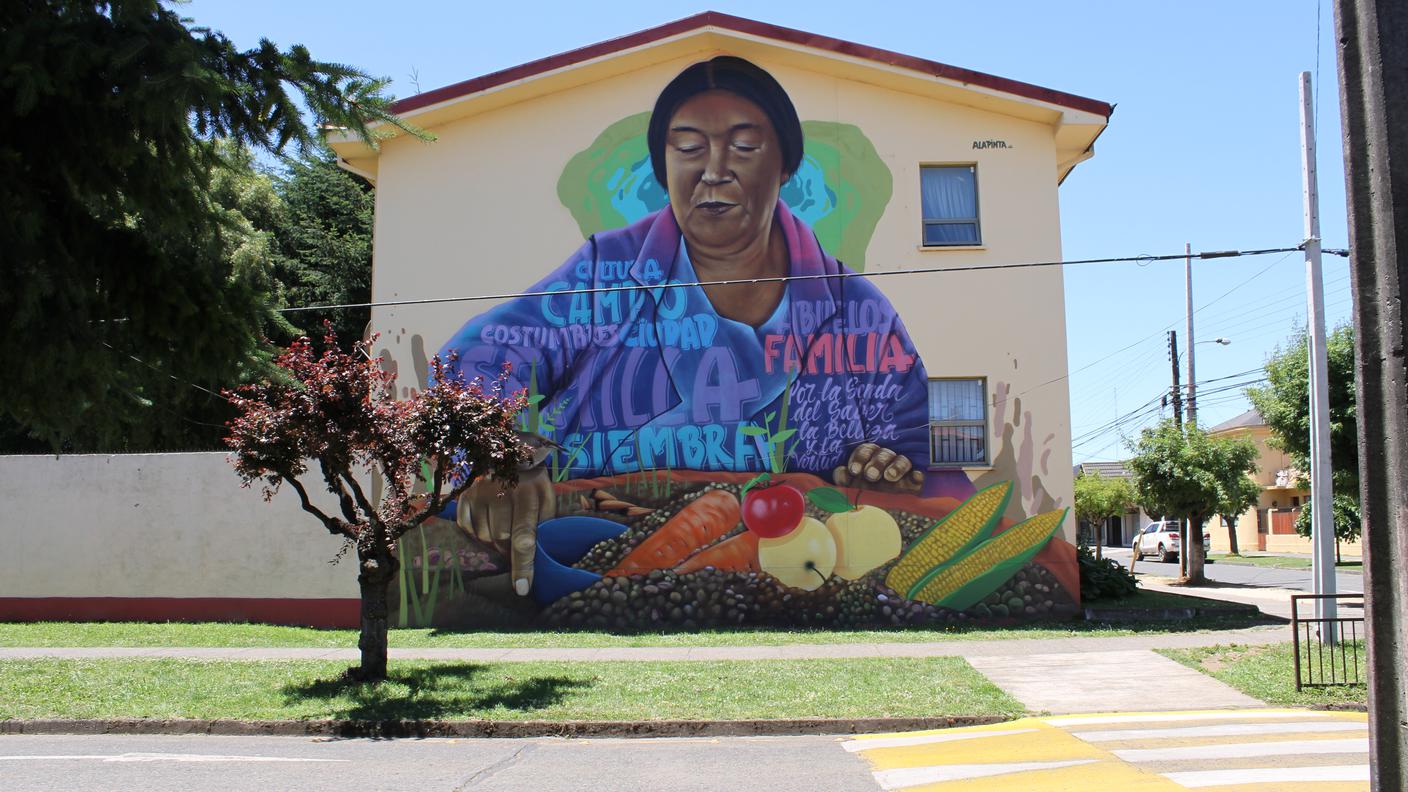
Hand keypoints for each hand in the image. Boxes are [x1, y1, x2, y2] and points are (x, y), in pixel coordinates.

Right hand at [457, 465, 555, 595]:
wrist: (509, 456)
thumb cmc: (533, 486)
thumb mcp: (547, 499)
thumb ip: (546, 525)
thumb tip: (543, 557)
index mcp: (527, 495)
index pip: (524, 537)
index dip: (523, 565)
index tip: (522, 588)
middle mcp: (500, 493)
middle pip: (501, 540)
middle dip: (509, 550)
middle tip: (515, 545)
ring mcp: (479, 493)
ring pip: (483, 537)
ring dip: (494, 541)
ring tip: (503, 528)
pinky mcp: (464, 496)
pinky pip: (467, 528)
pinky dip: (477, 532)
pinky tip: (487, 521)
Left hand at [833, 442, 923, 492]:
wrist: (887, 502)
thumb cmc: (867, 490)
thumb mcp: (851, 486)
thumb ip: (842, 479)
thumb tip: (835, 474)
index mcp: (870, 457)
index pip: (865, 451)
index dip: (859, 459)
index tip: (854, 471)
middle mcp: (887, 460)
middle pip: (883, 454)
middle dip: (876, 464)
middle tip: (871, 476)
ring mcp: (902, 469)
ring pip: (901, 461)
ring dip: (895, 468)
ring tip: (889, 477)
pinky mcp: (916, 481)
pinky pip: (918, 476)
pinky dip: (917, 476)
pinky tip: (917, 478)